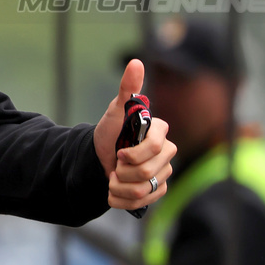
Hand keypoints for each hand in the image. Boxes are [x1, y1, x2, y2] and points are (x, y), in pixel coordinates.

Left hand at [93, 59, 175, 211]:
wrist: (98, 157)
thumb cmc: (109, 132)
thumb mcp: (115, 110)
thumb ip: (127, 88)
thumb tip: (136, 62)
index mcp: (160, 134)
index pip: (155, 149)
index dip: (133, 154)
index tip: (119, 152)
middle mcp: (167, 153)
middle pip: (148, 173)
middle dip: (123, 171)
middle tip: (114, 164)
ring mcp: (164, 173)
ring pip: (144, 190)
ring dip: (119, 186)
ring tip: (112, 177)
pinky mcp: (158, 190)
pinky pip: (143, 202)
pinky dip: (121, 199)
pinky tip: (114, 190)